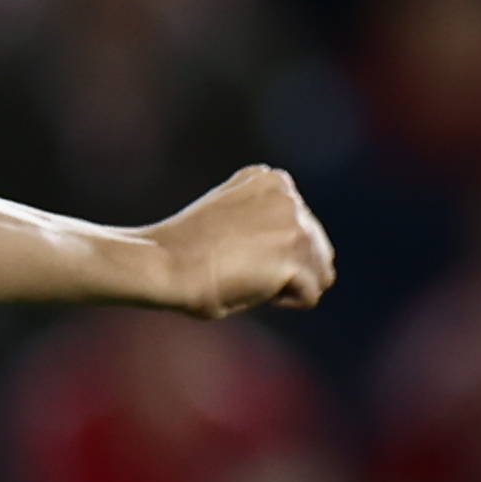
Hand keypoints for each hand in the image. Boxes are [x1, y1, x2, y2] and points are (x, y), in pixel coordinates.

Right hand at [149, 167, 334, 320]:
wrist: (162, 262)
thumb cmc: (181, 250)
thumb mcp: (226, 215)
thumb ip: (258, 217)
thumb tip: (282, 248)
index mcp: (270, 179)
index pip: (297, 225)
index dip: (273, 250)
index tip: (238, 254)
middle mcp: (287, 195)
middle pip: (314, 247)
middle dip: (288, 268)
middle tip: (244, 273)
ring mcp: (294, 223)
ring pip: (318, 271)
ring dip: (288, 285)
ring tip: (249, 281)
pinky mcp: (293, 254)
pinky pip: (311, 293)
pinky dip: (286, 302)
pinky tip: (254, 291)